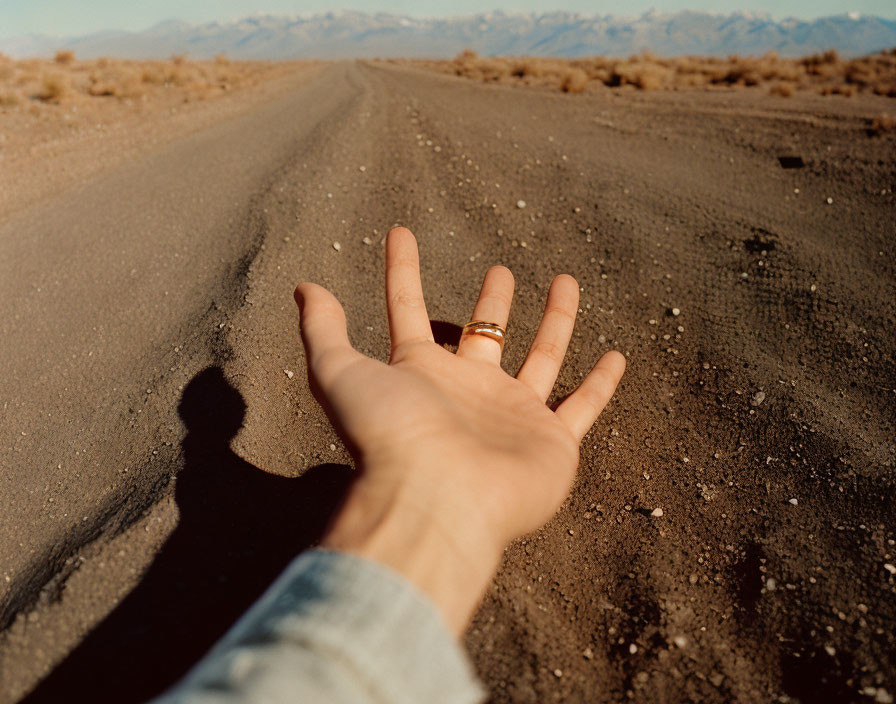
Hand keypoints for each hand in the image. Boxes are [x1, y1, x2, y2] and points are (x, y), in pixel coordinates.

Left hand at [294, 227, 624, 634]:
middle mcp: (468, 391)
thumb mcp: (341, 373)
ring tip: (565, 280)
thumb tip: (304, 287)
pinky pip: (582, 406)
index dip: (401, 271)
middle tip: (498, 270)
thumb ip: (324, 331)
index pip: (408, 310)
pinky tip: (616, 356)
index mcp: (420, 373)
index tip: (400, 230)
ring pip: (540, 356)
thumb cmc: (388, 436)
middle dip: (491, 302)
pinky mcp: (552, 442)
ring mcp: (512, 415)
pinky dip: (600, 384)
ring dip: (554, 321)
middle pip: (484, 334)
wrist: (438, 500)